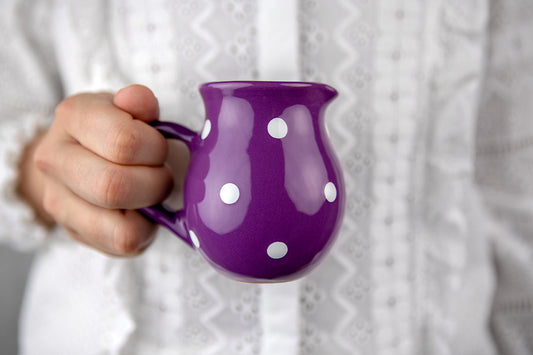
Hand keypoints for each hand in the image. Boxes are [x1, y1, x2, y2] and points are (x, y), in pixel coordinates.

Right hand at [32, 85, 172, 255]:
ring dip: (150, 211)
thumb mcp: (127, 109)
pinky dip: (143, 231)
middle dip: (155, 183)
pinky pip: (121, 244)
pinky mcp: (74, 232)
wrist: (76, 157)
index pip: (124, 142)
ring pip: (119, 227)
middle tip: (162, 175)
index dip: (156, 149)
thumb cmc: (114, 131)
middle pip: (114, 187)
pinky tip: (141, 212)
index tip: (160, 148)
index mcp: (74, 117)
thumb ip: (139, 103)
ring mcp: (59, 201)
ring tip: (151, 194)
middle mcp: (55, 159)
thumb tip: (141, 101)